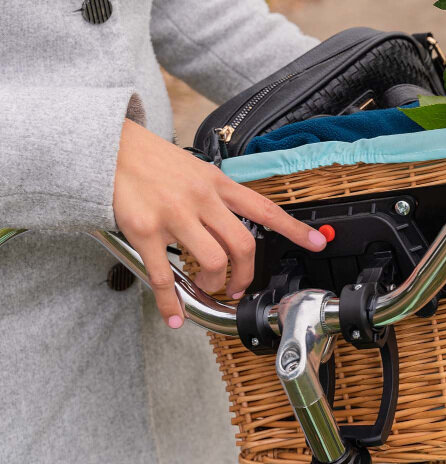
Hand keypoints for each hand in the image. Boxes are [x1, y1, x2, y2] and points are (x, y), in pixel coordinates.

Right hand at [112, 119, 326, 326]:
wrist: (111, 147)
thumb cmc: (155, 162)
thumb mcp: (197, 170)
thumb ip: (218, 195)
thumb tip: (234, 222)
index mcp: (218, 184)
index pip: (264, 208)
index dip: (294, 229)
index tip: (317, 243)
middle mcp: (202, 199)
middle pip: (242, 244)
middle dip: (245, 274)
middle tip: (239, 287)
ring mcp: (174, 214)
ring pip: (211, 260)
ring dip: (213, 283)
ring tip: (206, 286)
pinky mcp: (145, 229)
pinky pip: (163, 275)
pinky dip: (170, 302)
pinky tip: (175, 316)